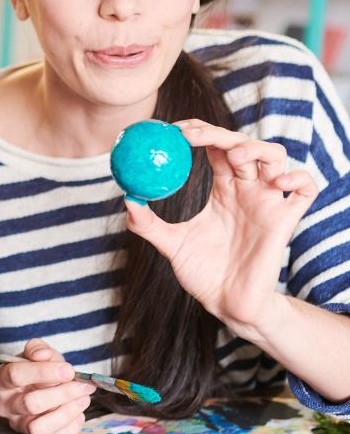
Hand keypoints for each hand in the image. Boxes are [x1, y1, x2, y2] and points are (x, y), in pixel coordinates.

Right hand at [0, 339, 95, 433]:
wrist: (37, 388)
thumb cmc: (37, 369)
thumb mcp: (37, 352)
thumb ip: (38, 349)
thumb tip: (42, 355)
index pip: (16, 375)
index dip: (44, 372)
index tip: (68, 370)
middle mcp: (3, 404)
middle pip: (30, 403)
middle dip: (62, 394)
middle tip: (84, 386)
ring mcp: (17, 424)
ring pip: (38, 427)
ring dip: (66, 413)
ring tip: (83, 400)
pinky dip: (69, 430)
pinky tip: (78, 414)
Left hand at [125, 119, 318, 334]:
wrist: (227, 304)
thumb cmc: (202, 273)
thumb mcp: (170, 244)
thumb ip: (147, 224)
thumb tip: (127, 198)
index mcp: (222, 189)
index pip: (215, 148)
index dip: (199, 132)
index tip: (173, 130)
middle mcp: (247, 189)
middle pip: (241, 145)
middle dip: (218, 133)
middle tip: (190, 135)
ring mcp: (268, 202)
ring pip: (275, 156)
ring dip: (255, 148)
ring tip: (234, 157)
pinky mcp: (286, 219)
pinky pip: (306, 189)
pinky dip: (298, 177)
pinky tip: (277, 180)